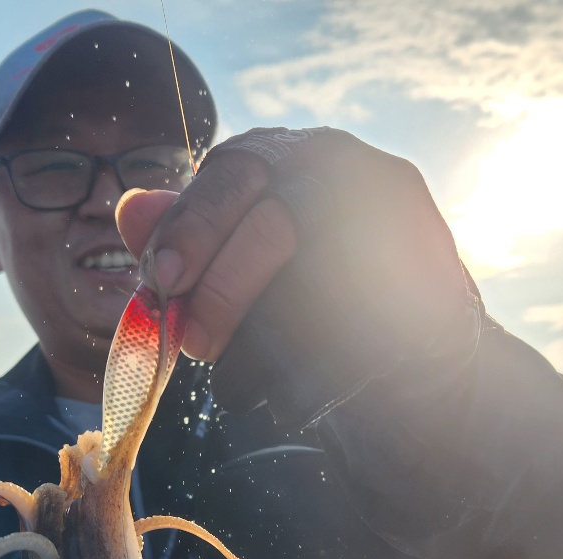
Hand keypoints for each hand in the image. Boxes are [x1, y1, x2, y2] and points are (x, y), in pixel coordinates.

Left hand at [116, 127, 477, 425]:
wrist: (415, 368)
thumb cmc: (310, 311)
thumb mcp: (237, 269)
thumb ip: (187, 238)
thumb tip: (128, 208)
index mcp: (301, 157)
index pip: (235, 171)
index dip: (191, 226)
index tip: (161, 280)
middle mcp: (358, 173)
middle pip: (278, 220)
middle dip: (224, 290)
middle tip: (193, 346)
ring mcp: (404, 226)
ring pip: (316, 284)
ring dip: (264, 348)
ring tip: (241, 387)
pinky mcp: (433, 290)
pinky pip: (358, 331)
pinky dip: (313, 373)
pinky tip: (292, 396)